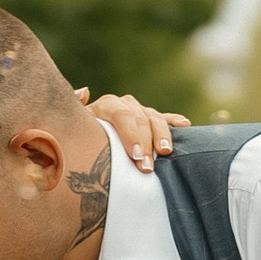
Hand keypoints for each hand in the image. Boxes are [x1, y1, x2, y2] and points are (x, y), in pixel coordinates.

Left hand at [76, 88, 190, 170]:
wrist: (86, 137)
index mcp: (108, 105)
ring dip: (162, 136)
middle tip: (147, 168)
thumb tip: (85, 91)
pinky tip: (185, 125)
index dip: (130, 135)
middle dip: (146, 145)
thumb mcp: (75, 125)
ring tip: (165, 152)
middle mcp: (126, 103)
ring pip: (155, 119)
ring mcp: (141, 110)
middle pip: (141, 120)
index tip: (135, 156)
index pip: (122, 115)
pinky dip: (175, 121)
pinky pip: (165, 118)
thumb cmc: (81, 136)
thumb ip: (77, 108)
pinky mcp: (151, 118)